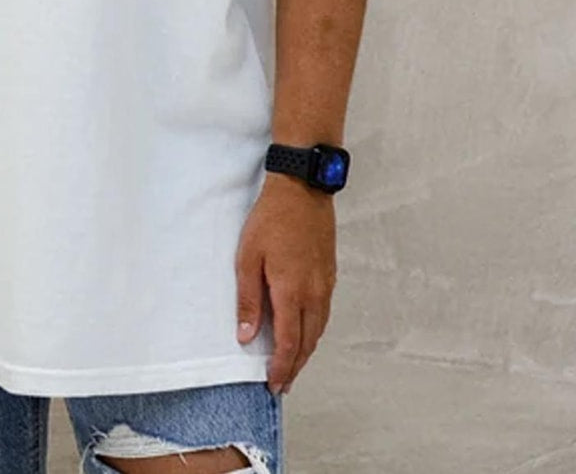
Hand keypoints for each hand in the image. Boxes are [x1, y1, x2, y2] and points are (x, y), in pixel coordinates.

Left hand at [235, 173, 336, 393]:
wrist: (303, 191)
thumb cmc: (271, 221)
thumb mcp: (247, 258)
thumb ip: (248, 300)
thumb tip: (246, 336)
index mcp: (292, 292)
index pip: (289, 343)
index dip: (281, 367)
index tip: (273, 385)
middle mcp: (315, 294)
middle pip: (308, 342)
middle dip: (295, 366)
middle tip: (282, 384)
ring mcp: (325, 285)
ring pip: (318, 330)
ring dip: (305, 351)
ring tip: (292, 365)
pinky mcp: (329, 275)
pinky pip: (322, 314)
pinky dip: (313, 331)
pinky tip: (304, 332)